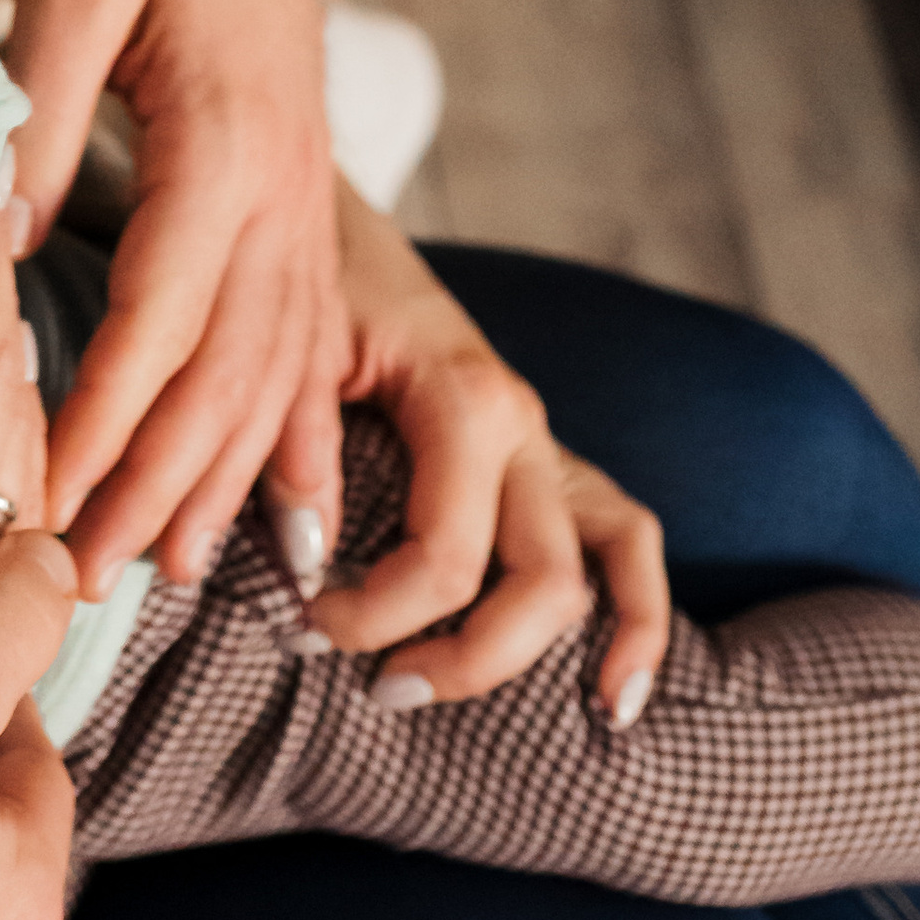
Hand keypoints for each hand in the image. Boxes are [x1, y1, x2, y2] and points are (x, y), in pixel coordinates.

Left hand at [5, 0, 344, 597]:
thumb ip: (40, 106)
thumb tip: (2, 233)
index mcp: (221, 147)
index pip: (158, 321)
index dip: (105, 424)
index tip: (51, 504)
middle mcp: (281, 199)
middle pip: (223, 378)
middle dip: (152, 487)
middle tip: (81, 583)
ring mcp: (308, 211)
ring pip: (274, 378)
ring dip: (220, 483)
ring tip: (157, 570)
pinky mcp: (309, 208)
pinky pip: (309, 346)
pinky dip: (294, 436)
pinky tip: (286, 515)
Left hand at [310, 187, 670, 720]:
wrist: (306, 199)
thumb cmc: (291, 276)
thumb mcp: (282, 352)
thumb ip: (294, 453)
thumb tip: (305, 561)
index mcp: (464, 395)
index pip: (445, 555)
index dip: (375, 615)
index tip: (303, 620)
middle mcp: (522, 421)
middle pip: (542, 580)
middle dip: (468, 657)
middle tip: (378, 686)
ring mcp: (541, 438)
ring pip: (602, 564)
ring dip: (564, 648)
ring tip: (535, 719)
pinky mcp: (541, 452)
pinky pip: (622, 535)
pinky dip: (638, 613)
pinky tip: (618, 690)